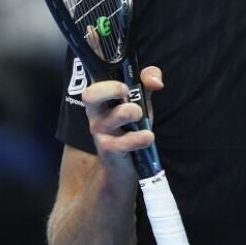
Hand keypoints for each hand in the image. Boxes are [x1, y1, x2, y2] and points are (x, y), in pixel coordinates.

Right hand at [82, 66, 161, 181]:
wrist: (124, 164)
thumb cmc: (130, 126)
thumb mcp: (141, 100)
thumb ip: (148, 81)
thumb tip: (156, 82)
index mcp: (99, 98)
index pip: (94, 82)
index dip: (109, 79)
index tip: (126, 86)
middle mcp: (94, 113)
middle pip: (90, 94)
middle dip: (113, 89)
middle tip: (128, 93)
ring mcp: (100, 131)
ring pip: (118, 114)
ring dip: (135, 112)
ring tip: (141, 118)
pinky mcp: (109, 148)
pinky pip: (127, 140)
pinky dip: (143, 137)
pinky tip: (147, 137)